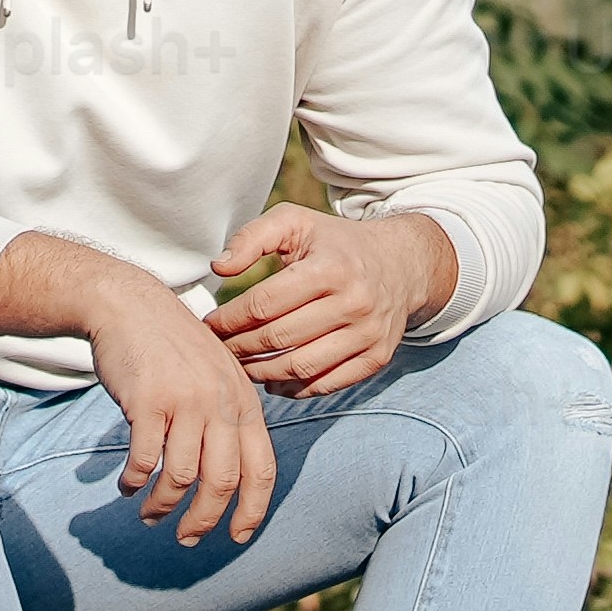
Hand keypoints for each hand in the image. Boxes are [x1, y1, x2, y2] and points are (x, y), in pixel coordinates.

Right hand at [65, 260, 278, 548]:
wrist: (129, 305)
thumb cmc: (172, 346)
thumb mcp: (216, 375)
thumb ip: (229, 417)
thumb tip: (231, 476)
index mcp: (244, 402)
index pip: (262, 469)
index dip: (253, 510)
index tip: (238, 537)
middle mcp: (221, 404)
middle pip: (222, 481)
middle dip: (204, 520)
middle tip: (187, 539)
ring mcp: (185, 402)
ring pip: (181, 477)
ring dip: (164, 505)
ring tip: (149, 515)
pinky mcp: (148, 401)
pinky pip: (144, 459)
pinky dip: (135, 481)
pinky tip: (127, 485)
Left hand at [204, 204, 449, 400]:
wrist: (401, 263)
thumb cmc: (335, 243)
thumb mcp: (295, 222)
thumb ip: (252, 237)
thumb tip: (219, 269)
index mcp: (330, 268)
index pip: (264, 305)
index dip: (229, 319)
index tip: (210, 324)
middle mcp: (354, 303)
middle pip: (278, 338)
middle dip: (238, 347)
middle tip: (219, 347)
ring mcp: (368, 334)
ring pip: (299, 368)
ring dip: (260, 372)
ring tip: (239, 364)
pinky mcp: (377, 357)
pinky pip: (326, 384)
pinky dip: (293, 388)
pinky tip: (271, 378)